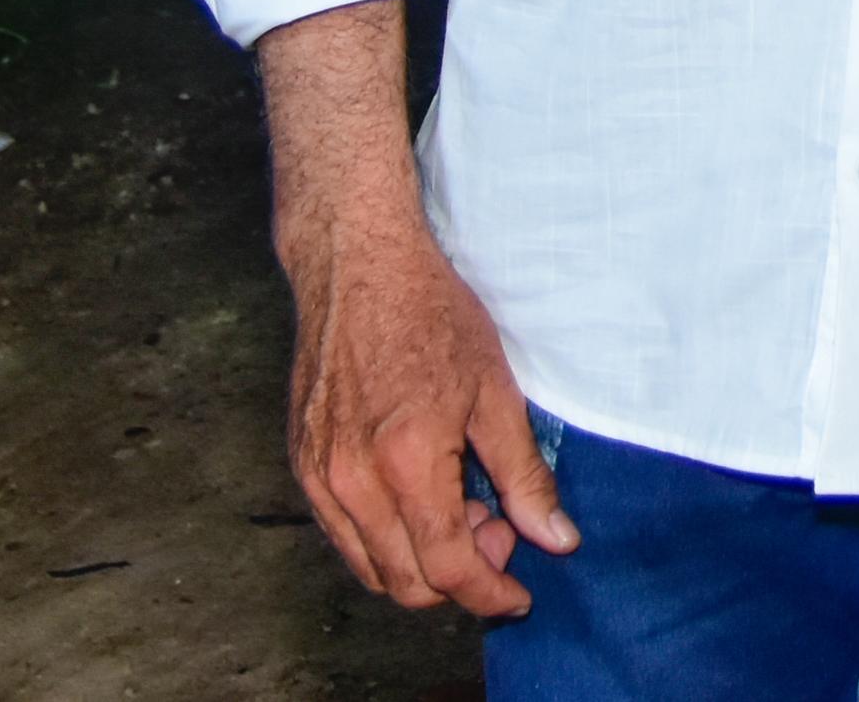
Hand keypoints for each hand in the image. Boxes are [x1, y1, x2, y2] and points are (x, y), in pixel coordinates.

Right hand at [279, 212, 579, 616]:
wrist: (355, 264)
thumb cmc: (428, 313)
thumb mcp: (494, 390)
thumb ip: (523, 475)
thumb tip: (556, 539)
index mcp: (406, 462)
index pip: (448, 569)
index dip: (490, 593)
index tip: (519, 593)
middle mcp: (352, 480)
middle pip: (406, 583)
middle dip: (460, 577)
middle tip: (497, 526)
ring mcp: (319, 475)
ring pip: (371, 568)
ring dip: (422, 562)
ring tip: (461, 505)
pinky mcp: (302, 465)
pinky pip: (344, 535)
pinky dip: (386, 538)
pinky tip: (420, 493)